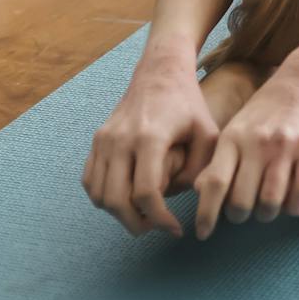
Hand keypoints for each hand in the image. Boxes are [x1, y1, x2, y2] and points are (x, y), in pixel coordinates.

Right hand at [83, 49, 217, 236]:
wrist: (160, 71)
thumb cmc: (188, 103)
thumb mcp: (209, 133)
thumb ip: (201, 170)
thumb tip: (183, 198)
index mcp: (149, 137)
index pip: (145, 194)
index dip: (160, 219)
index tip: (176, 228)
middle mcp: (121, 139)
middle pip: (116, 200)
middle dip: (136, 224)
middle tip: (156, 228)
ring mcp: (104, 139)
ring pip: (98, 195)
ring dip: (118, 214)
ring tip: (142, 216)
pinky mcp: (97, 140)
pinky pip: (89, 181)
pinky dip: (103, 198)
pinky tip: (125, 199)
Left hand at [193, 53, 298, 239]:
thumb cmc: (267, 110)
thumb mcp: (237, 128)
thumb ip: (220, 159)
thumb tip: (200, 192)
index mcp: (233, 138)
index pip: (214, 183)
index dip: (206, 214)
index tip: (202, 234)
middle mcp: (256, 143)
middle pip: (242, 201)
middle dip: (239, 217)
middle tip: (241, 214)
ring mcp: (284, 147)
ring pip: (271, 202)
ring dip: (267, 214)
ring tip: (266, 208)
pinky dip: (295, 207)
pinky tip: (292, 202)